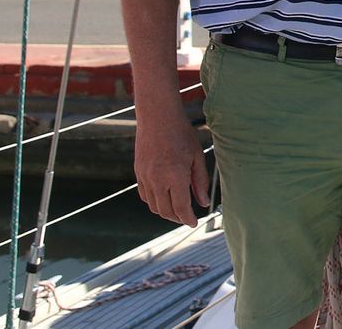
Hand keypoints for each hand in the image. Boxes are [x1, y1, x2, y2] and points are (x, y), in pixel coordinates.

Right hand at [134, 103, 209, 226]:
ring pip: (153, 206)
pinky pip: (145, 195)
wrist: (157, 117)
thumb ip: (200, 182)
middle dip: (177, 218)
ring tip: (177, 209)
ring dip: (165, 212)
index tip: (194, 222)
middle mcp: (157, 180)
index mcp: (175, 176)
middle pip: (166, 211)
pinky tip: (163, 197)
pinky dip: (154, 202)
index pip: (180, 208)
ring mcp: (145, 177)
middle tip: (187, 217)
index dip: (188, 219)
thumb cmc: (181, 134)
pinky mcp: (138, 173)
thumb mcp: (197, 157)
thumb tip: (203, 203)